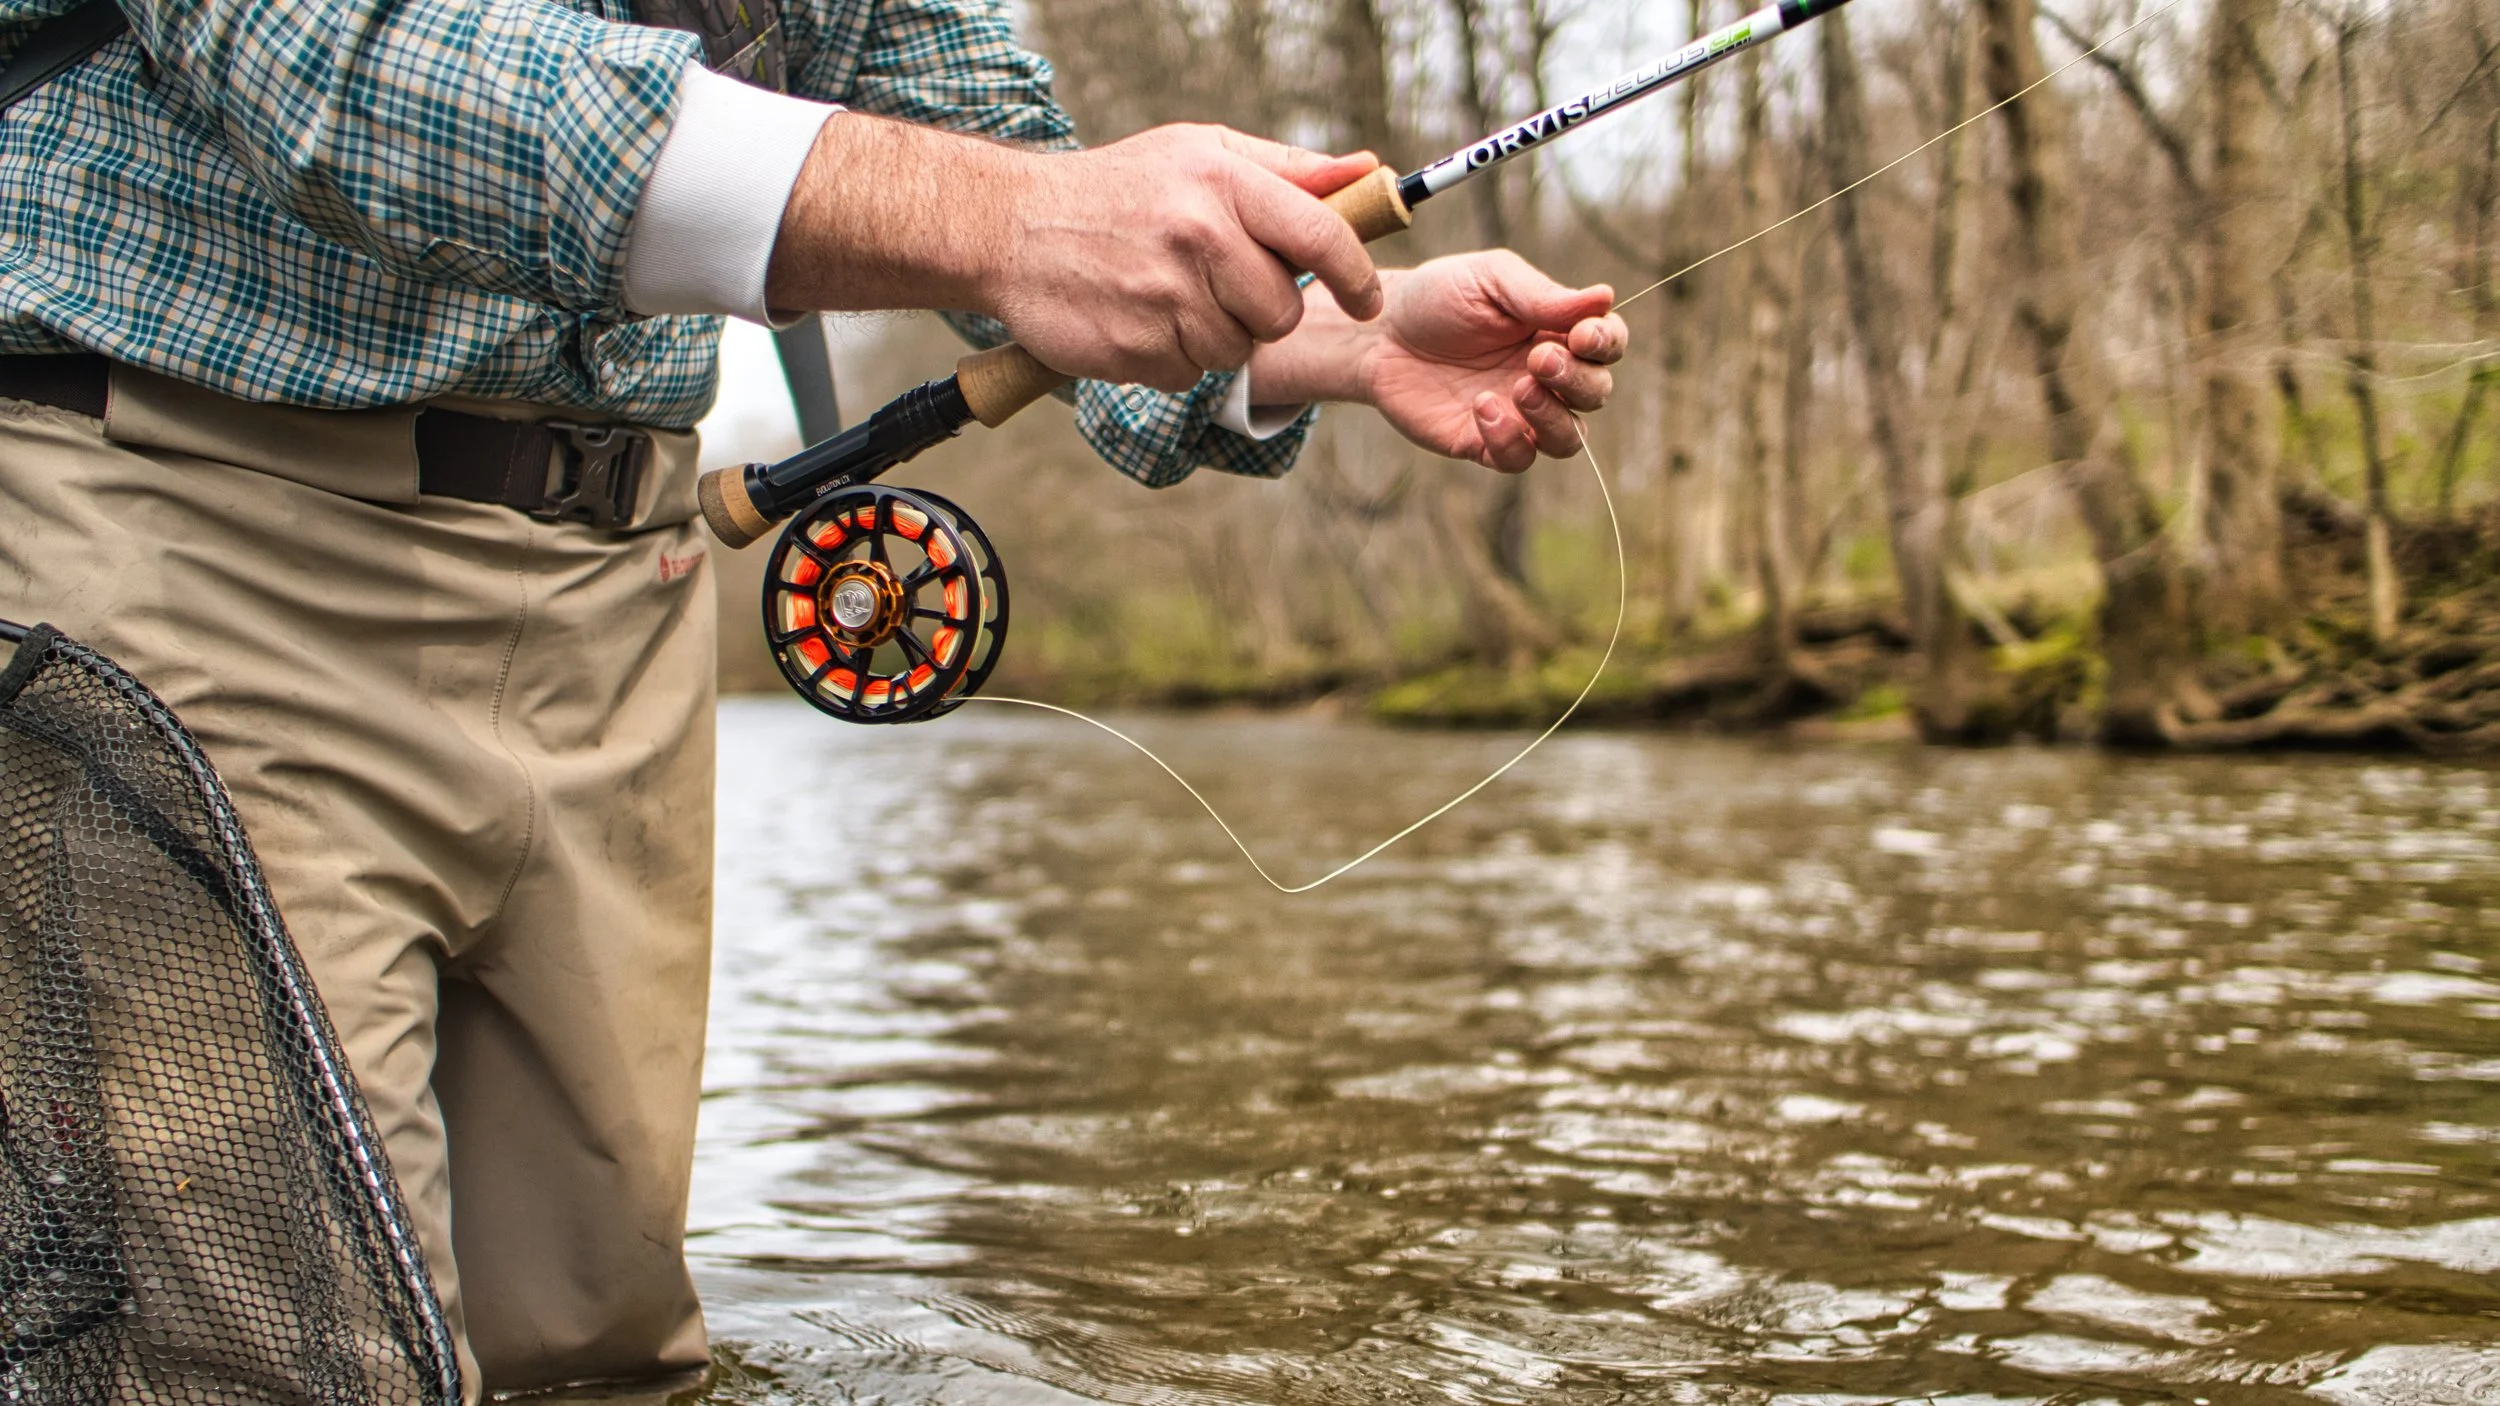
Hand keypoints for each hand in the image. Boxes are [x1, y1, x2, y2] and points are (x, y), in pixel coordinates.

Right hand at [989, 126, 1384, 390]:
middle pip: (1282, 313)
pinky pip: (1187, 377)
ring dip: (1213, 338)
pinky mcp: (1133, 348)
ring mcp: (1163, 297)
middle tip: (1221, 286)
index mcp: (1223, 183)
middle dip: (1262, 311)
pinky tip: (1140, 320)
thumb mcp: (1200, 153)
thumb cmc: (1121, 188)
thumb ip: (1287, 169)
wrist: (1010, 227)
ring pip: (1235, 352)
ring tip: (1169, 297)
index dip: (1356, 275)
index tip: (1367, 298)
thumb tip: (1365, 173)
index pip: (1321, 236)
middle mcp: (1197, 237)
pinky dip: (1171, 360)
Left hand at [1245, 251, 1627, 469]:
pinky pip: (1519, 458)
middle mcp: (1547, 377)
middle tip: (1538, 358)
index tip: (1581, 334)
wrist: (1379, 333)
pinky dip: (1511, 440)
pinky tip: (1482, 408)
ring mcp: (1520, 414)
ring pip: (1569, 438)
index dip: (1606, 344)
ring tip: (1518, 388)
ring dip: (1554, 418)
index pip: (1608, 345)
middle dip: (1577, 379)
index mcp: (1558, 331)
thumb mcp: (1490, 280)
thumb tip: (1605, 297)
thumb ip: (1543, 295)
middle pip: (1596, 393)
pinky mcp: (1485, 442)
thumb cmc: (1439, 297)